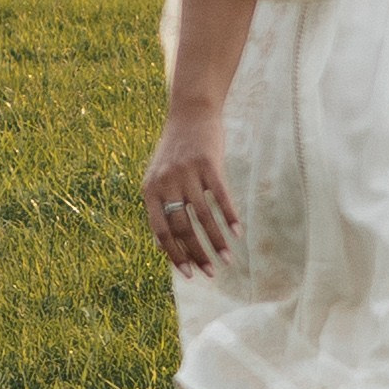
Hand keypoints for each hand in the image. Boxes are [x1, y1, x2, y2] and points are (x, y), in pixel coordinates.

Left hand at [142, 109, 238, 273]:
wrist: (190, 113)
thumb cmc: (175, 152)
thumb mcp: (158, 179)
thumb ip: (159, 210)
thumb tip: (160, 246)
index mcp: (150, 191)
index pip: (161, 232)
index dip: (175, 255)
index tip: (189, 274)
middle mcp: (166, 183)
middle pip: (182, 227)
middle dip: (198, 254)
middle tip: (212, 273)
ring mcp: (187, 172)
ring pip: (203, 216)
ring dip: (216, 241)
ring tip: (228, 259)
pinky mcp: (208, 163)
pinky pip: (220, 196)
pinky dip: (229, 217)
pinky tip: (237, 233)